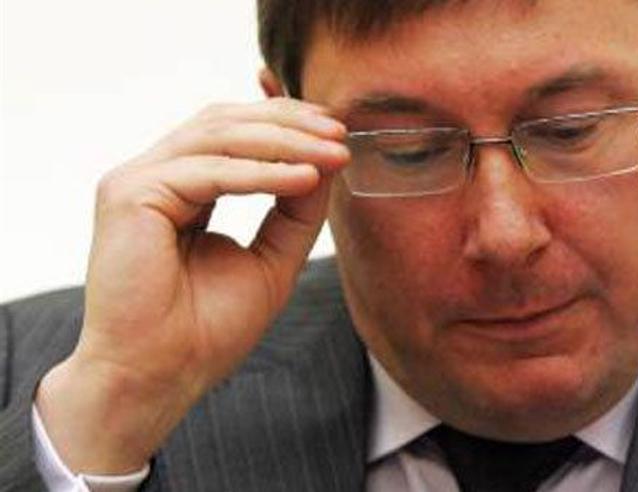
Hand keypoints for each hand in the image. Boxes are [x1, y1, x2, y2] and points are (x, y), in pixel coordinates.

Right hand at [35, 98, 349, 473]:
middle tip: (340, 132)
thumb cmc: (206, 330)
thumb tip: (327, 165)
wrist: (159, 376)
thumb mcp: (271, 260)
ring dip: (284, 141)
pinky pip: (208, 172)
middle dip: (289, 122)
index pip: (232, 133)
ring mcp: (137, 182)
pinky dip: (261, 174)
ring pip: (218, 137)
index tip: (337, 132)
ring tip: (332, 154)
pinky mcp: (130, 195)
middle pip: (225, 122)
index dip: (285, 123)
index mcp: (180, 188)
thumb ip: (295, 212)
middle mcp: (154, 176)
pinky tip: (304, 179)